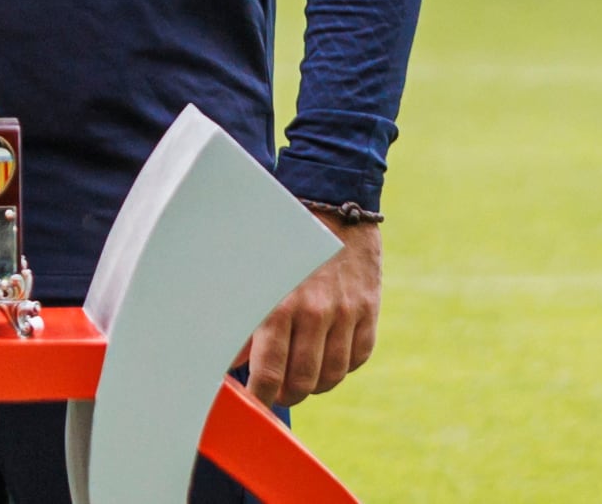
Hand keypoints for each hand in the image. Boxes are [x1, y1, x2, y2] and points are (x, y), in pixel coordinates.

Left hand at [239, 215, 379, 408]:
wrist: (331, 200)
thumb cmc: (279, 236)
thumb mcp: (252, 271)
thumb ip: (242, 319)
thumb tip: (232, 361)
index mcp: (279, 305)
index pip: (270, 374)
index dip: (261, 396)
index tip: (256, 401)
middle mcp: (316, 313)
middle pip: (304, 382)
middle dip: (287, 394)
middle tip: (276, 391)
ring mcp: (347, 313)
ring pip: (332, 375)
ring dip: (314, 385)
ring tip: (300, 379)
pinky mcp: (369, 309)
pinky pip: (358, 357)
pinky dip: (342, 366)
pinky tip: (326, 358)